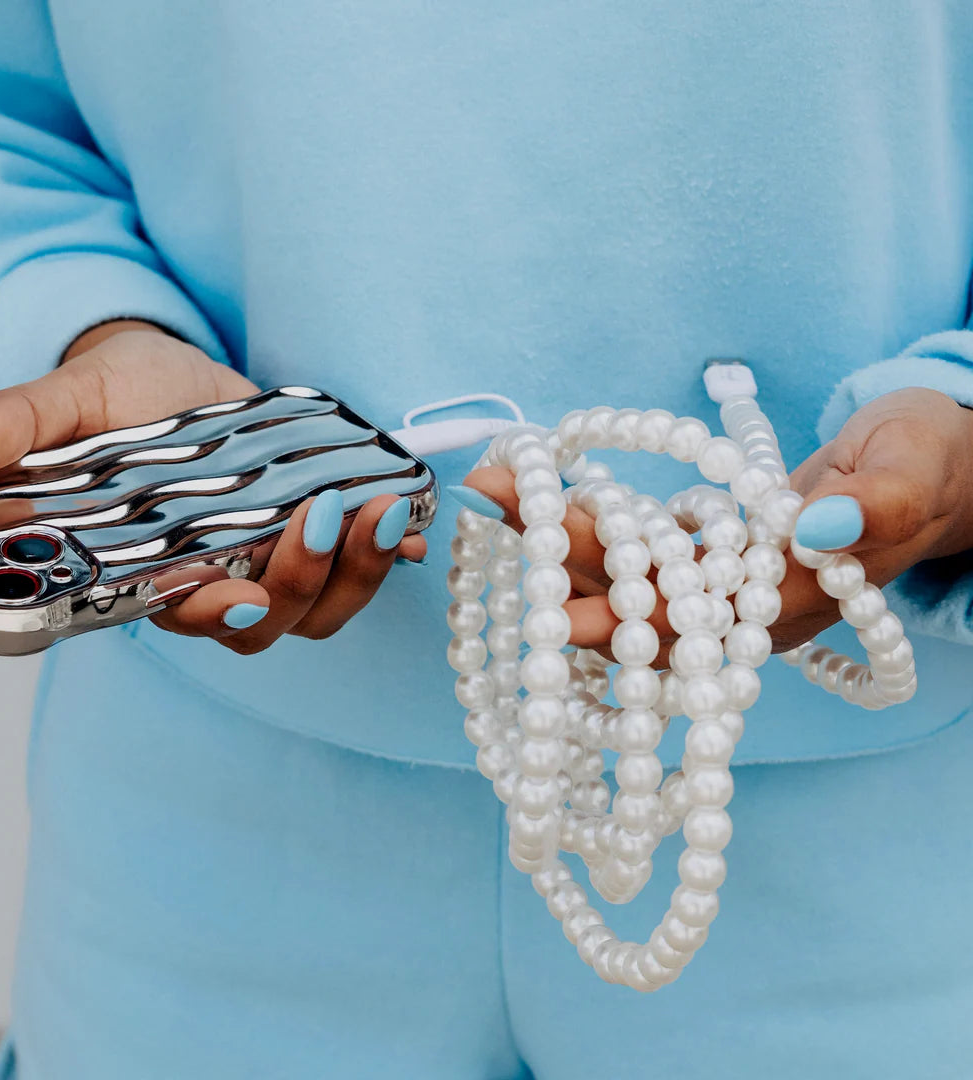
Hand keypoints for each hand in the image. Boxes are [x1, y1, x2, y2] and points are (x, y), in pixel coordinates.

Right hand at [0, 321, 425, 651]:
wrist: (172, 377)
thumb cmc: (118, 397)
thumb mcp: (72, 397)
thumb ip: (28, 421)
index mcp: (152, 568)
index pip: (182, 615)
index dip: (211, 616)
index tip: (238, 596)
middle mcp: (218, 578)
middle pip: (269, 623)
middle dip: (303, 583)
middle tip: (327, 518)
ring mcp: (272, 560)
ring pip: (323, 605)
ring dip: (362, 571)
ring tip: (384, 514)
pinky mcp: (319, 532)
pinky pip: (362, 567)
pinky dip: (392, 553)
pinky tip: (411, 525)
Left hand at [460, 388, 972, 663]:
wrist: (918, 462)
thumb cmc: (925, 464)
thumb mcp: (915, 474)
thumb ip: (877, 507)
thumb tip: (813, 532)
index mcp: (784, 602)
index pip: (689, 625)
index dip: (620, 617)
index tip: (548, 601)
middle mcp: (735, 608)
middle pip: (634, 603)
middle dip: (555, 562)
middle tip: (489, 507)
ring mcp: (713, 581)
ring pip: (622, 572)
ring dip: (553, 536)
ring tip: (492, 492)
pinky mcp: (699, 550)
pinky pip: (632, 543)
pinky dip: (585, 520)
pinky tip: (536, 498)